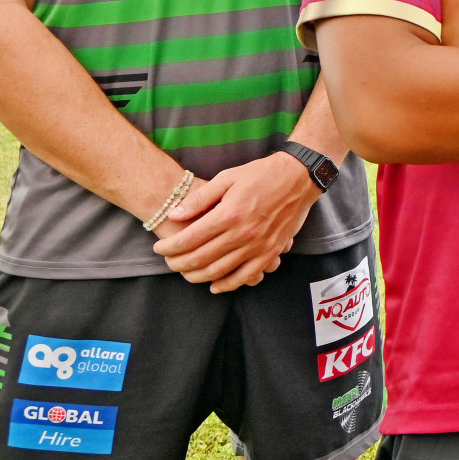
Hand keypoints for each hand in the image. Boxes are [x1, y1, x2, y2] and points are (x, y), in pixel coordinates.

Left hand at [153, 153, 322, 292]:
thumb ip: (200, 198)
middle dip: (178, 264)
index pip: (189, 239)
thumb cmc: (261, 174)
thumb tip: (175, 214)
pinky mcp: (271, 252)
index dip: (169, 248)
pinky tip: (214, 285)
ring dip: (197, 276)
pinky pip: (246, 276)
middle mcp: (242, 234)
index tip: (159, 248)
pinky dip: (227, 285)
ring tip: (185, 272)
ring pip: (219, 272)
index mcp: (229, 214)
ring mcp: (258, 246)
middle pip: (200, 259)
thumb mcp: (227, 178)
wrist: (299, 178)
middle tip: (168, 262)